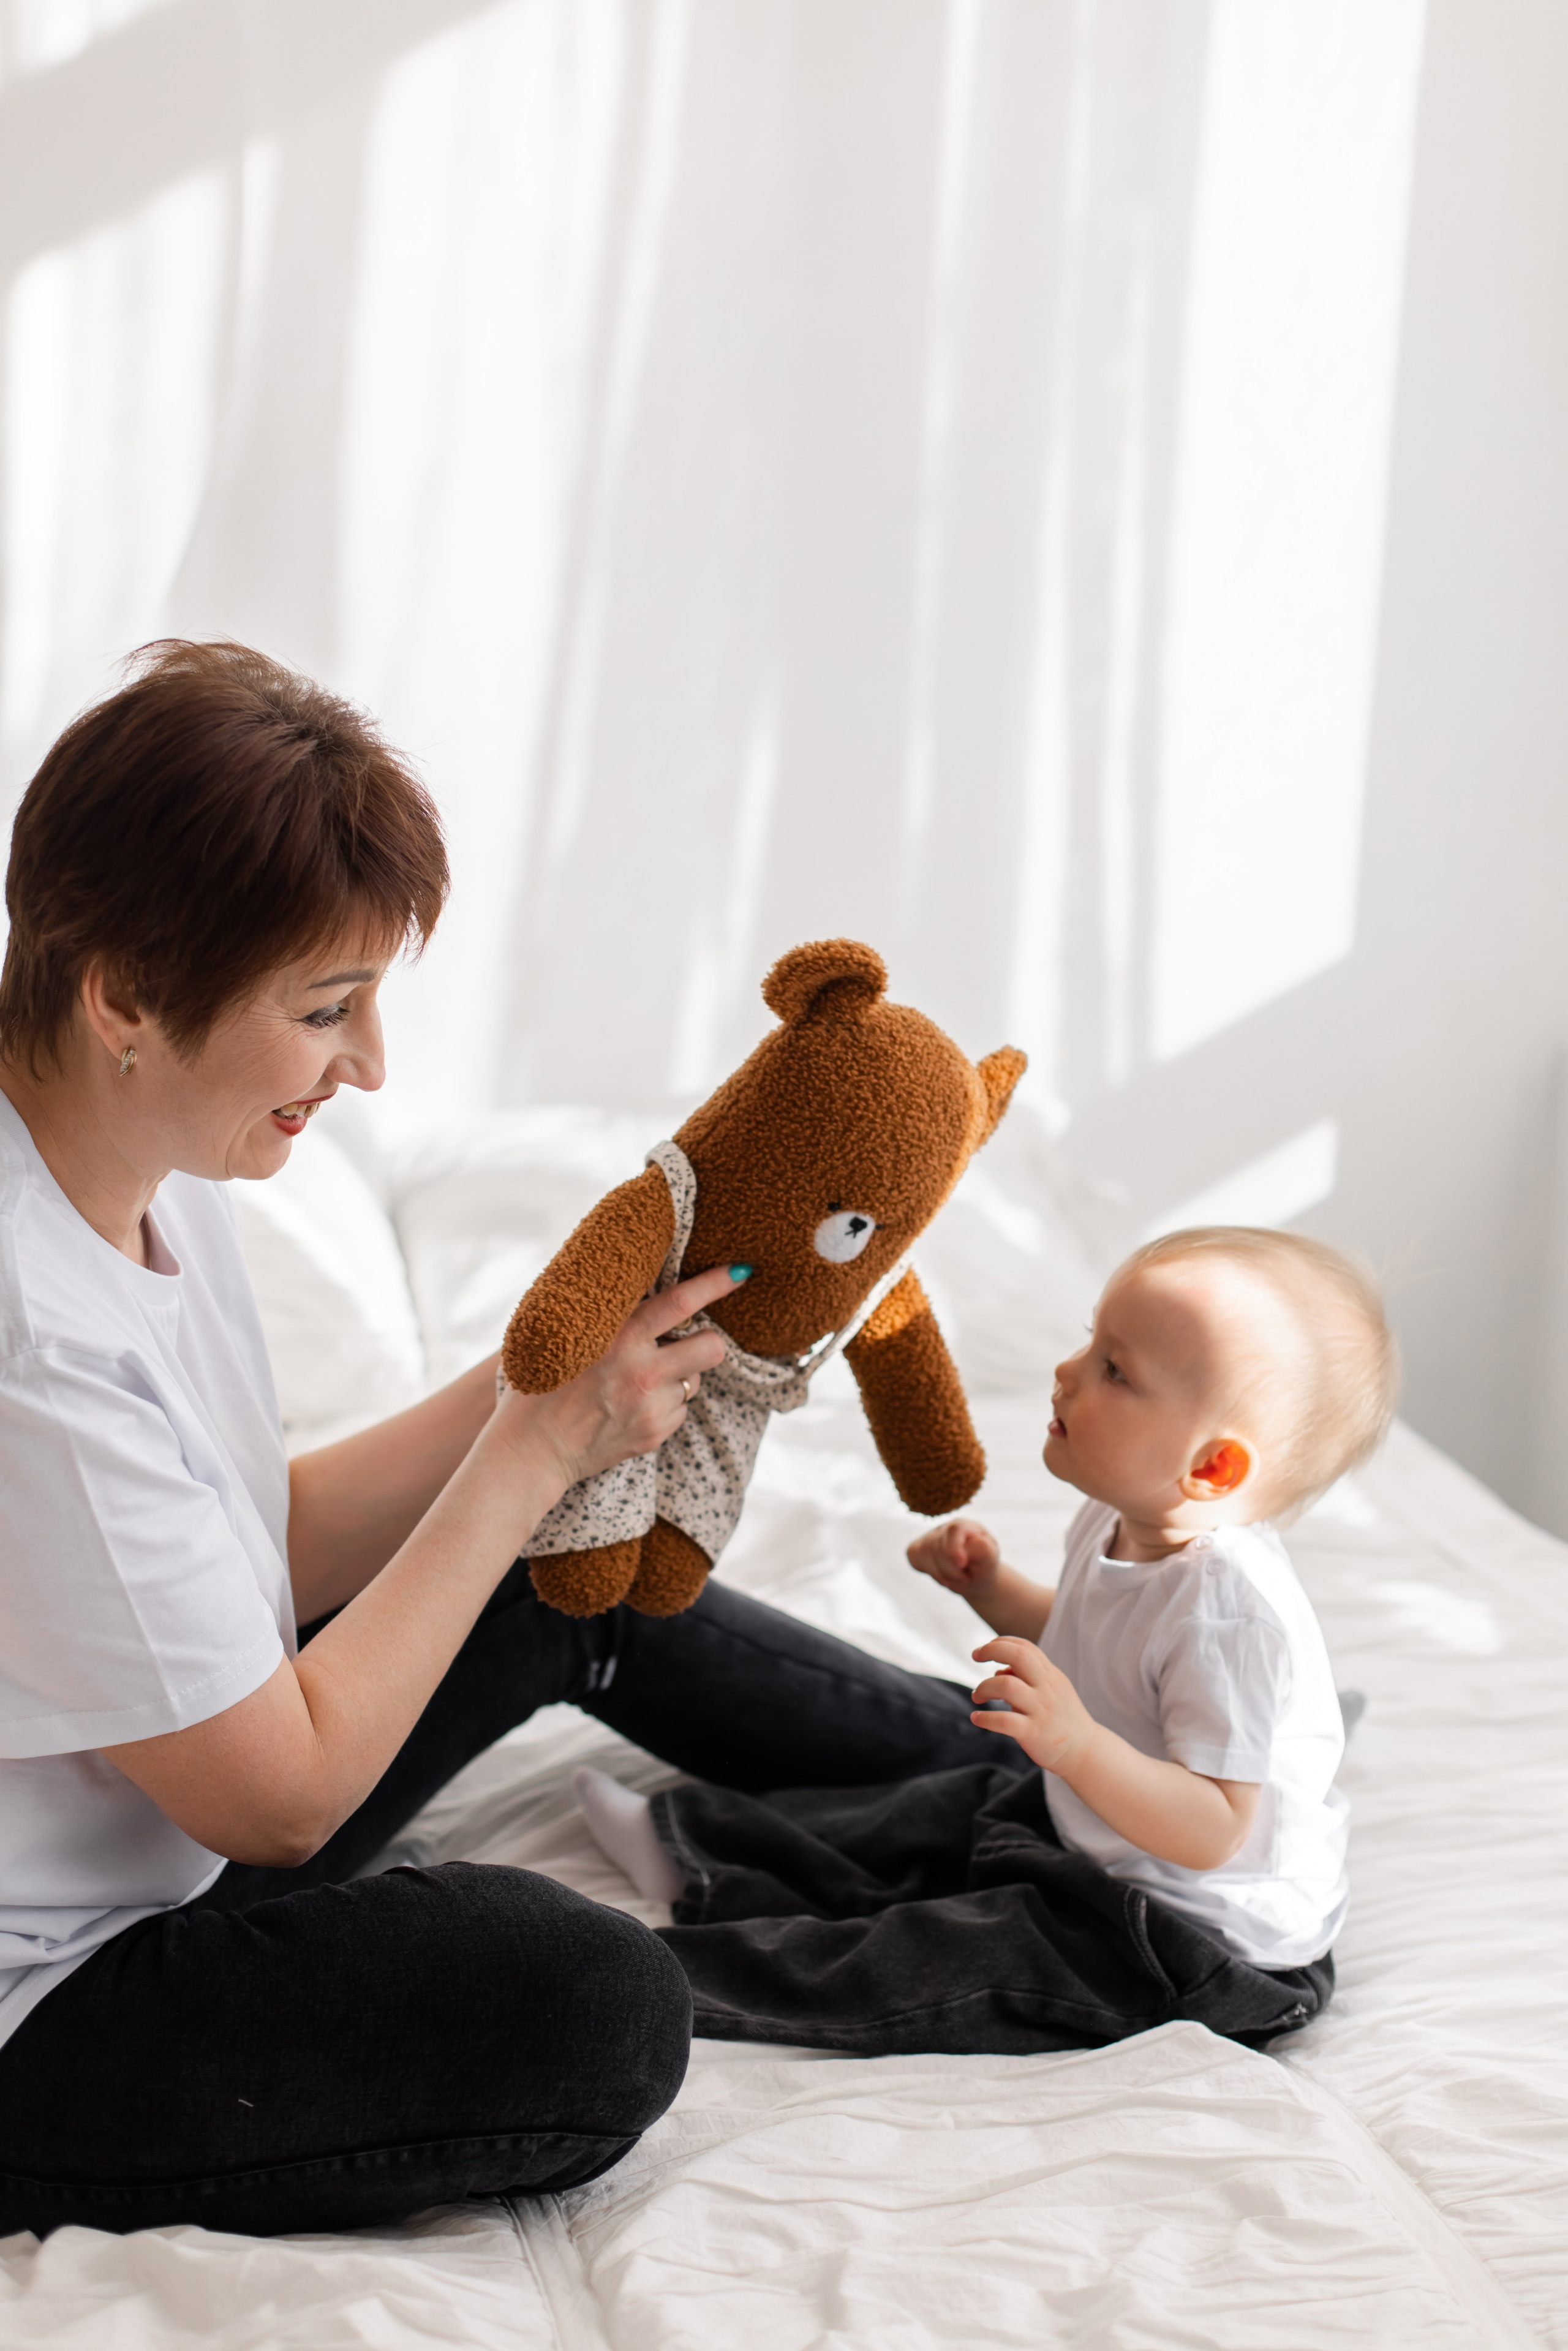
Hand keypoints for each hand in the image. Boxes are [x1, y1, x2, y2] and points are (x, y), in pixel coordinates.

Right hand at [497, 1264, 737, 1489]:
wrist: (531, 1450)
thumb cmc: (541, 1385)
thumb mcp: (562, 1336)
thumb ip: (603, 1314)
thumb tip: (633, 1282)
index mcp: (617, 1336)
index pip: (679, 1301)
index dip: (715, 1283)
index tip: (741, 1270)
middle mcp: (641, 1370)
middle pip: (711, 1347)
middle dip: (709, 1341)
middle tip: (691, 1340)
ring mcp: (651, 1406)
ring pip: (697, 1381)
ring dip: (680, 1377)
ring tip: (642, 1381)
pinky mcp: (655, 1433)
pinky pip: (680, 1410)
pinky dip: (665, 1406)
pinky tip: (632, 1407)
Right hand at [906, 1516, 1000, 1600]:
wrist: (975, 1579)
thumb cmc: (983, 1567)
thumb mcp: (990, 1560)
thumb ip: (984, 1550)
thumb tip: (972, 1542)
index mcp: (966, 1526)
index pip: (954, 1530)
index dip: (955, 1549)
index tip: (963, 1565)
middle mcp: (946, 1528)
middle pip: (938, 1546)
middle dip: (951, 1570)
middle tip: (966, 1578)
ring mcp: (930, 1537)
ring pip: (925, 1553)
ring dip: (942, 1574)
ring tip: (958, 1579)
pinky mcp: (918, 1548)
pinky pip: (914, 1557)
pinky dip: (928, 1571)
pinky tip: (943, 1576)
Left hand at [969, 1635, 1097, 1773]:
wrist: (1084, 1751)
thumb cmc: (1061, 1718)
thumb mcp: (1051, 1690)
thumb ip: (1027, 1677)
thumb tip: (998, 1670)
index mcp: (1050, 1675)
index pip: (1025, 1647)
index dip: (1001, 1642)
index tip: (984, 1650)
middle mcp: (1046, 1688)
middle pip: (1019, 1656)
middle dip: (992, 1650)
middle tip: (975, 1656)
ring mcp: (1041, 1710)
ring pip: (1007, 1686)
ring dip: (984, 1687)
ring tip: (977, 1696)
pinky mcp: (1034, 1732)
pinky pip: (1004, 1721)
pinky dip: (985, 1718)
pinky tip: (977, 1718)